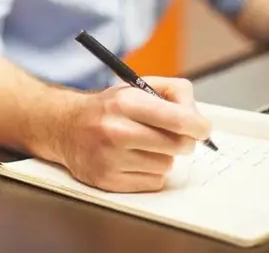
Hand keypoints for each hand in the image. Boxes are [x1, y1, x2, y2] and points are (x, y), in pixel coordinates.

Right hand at [56, 77, 211, 192]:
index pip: (176, 119)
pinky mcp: (108, 181)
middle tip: (174, 135)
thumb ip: (173, 92)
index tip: (203, 129)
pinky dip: (150, 172)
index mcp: (124, 103)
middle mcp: (115, 131)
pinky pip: (153, 182)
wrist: (65, 127)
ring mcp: (110, 158)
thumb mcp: (136, 87)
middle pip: (177, 145)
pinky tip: (134, 160)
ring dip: (162, 156)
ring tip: (142, 145)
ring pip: (166, 165)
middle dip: (183, 140)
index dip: (198, 126)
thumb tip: (198, 118)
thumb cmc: (109, 108)